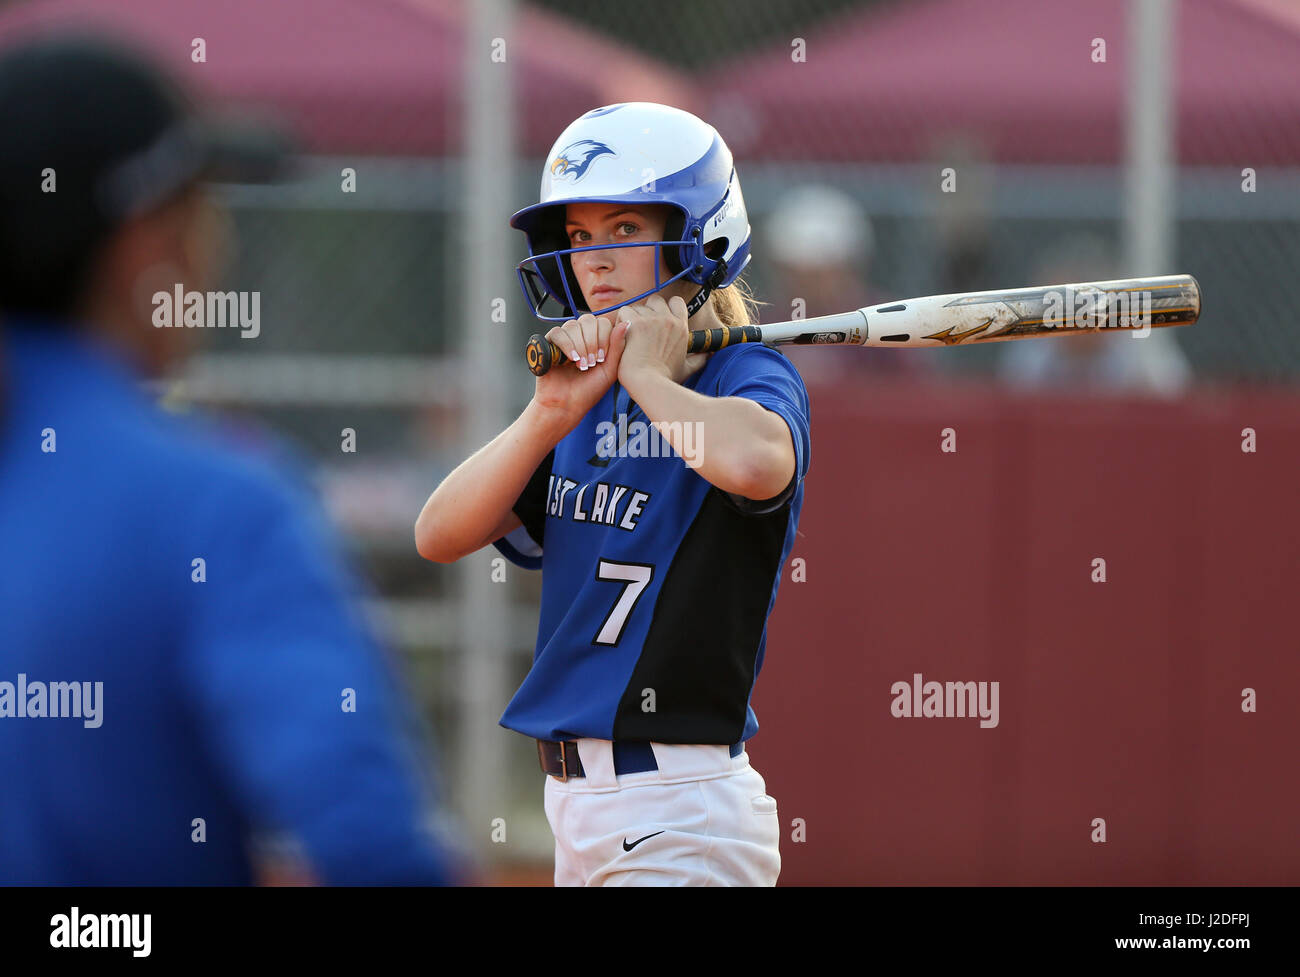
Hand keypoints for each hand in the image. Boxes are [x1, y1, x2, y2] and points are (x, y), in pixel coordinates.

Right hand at [530, 312, 631, 431]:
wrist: (567, 405)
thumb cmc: (589, 390)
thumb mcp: (610, 369)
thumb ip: (617, 346)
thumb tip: (626, 323)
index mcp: (596, 340)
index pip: (603, 323)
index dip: (604, 337)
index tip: (602, 358)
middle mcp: (580, 336)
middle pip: (588, 320)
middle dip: (592, 341)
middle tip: (592, 363)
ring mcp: (564, 339)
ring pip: (573, 325)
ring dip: (580, 345)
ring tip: (581, 365)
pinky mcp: (548, 344)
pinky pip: (557, 332)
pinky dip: (566, 344)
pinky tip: (571, 359)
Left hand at [616, 294, 709, 387]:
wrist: (649, 384)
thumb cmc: (666, 379)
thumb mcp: (687, 368)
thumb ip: (698, 359)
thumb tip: (709, 355)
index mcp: (681, 327)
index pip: (676, 301)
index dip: (666, 307)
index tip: (658, 320)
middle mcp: (668, 319)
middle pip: (655, 300)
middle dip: (647, 311)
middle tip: (641, 329)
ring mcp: (651, 320)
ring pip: (637, 307)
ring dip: (631, 318)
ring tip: (630, 337)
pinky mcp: (635, 323)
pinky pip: (624, 311)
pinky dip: (620, 322)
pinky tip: (622, 336)